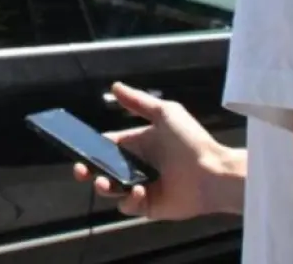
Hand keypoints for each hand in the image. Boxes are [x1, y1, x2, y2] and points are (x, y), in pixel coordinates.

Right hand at [73, 83, 238, 219]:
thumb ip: (138, 101)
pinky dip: (129, 199)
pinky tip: (140, 190)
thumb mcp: (165, 113)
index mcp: (137, 144)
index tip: (78, 148)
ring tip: (105, 182)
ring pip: (111, 190)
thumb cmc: (191, 141)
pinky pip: (129, 206)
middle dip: (87, 171)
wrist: (214, 172)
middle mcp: (137, 167)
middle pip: (102, 170)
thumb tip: (115, 86)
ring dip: (103, 187)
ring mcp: (142, 187)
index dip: (90, 148)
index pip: (106, 147)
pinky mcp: (149, 206)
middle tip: (81, 170)